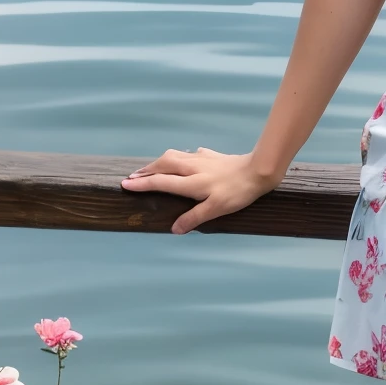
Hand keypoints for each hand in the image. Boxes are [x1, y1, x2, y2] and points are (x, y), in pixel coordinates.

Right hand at [120, 147, 276, 235]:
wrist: (259, 170)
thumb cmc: (239, 191)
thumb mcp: (217, 209)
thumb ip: (194, 218)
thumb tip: (175, 229)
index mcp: (192, 183)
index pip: (161, 182)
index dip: (142, 184)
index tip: (126, 184)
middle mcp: (193, 168)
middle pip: (163, 165)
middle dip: (146, 171)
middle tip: (132, 177)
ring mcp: (202, 159)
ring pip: (174, 156)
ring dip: (159, 162)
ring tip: (150, 168)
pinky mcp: (212, 156)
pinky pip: (190, 155)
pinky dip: (180, 157)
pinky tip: (184, 160)